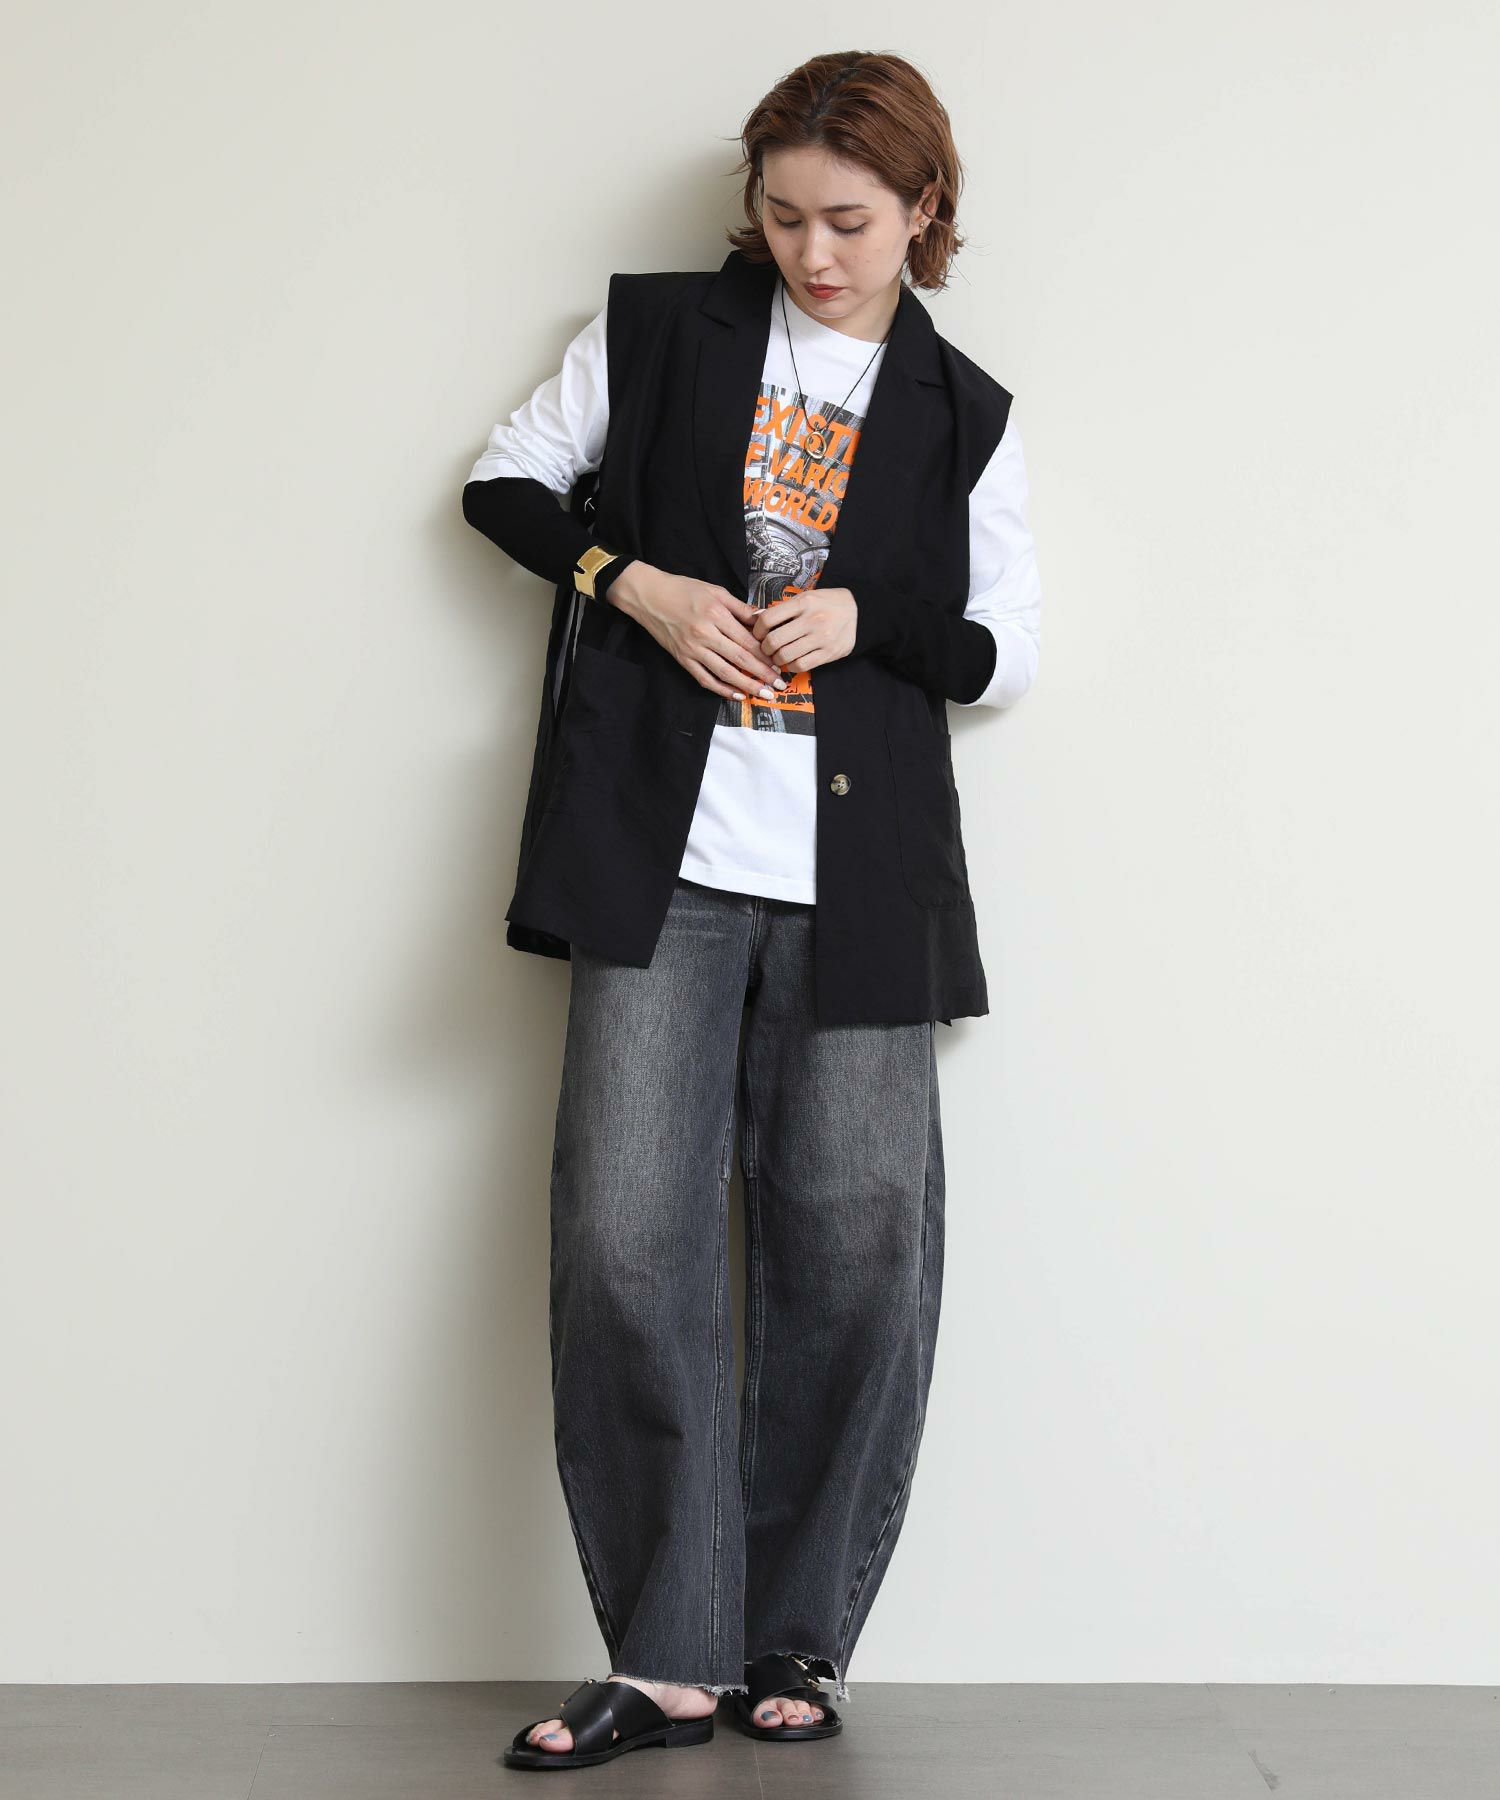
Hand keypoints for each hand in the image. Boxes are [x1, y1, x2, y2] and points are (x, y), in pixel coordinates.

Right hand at [608, 562, 785, 699]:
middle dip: (762, 675)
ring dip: (746, 686)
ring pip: (724, 673)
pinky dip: (721, 690)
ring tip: (763, 694)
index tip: (780, 665)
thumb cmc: (683, 589)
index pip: (747, 640)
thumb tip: (764, 619)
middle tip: (779, 686)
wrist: (649, 596)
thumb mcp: (715, 591)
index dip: (766, 655)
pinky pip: (705, 679)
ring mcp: (693, 649)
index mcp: (716, 615)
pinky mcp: (683, 659)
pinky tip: (736, 695)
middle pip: (740, 659)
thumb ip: (741, 608)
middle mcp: (705, 634)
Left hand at [751, 586, 856, 674]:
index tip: (758, 634)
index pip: (768, 619)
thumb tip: (754, 619)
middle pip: (774, 641)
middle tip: (767, 648)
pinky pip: (801, 666)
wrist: (857, 611)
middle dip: (765, 648)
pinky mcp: (829, 653)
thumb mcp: (805, 598)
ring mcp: (822, 638)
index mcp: (803, 602)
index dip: (757, 630)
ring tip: (779, 655)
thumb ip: (782, 609)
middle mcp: (812, 620)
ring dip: (777, 659)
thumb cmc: (825, 604)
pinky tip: (792, 660)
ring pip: (785, 656)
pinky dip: (791, 666)